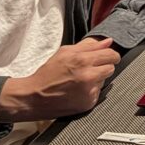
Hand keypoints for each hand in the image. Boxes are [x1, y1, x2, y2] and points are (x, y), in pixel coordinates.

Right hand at [0, 38, 120, 121]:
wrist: (32, 97)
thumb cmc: (47, 74)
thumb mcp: (65, 52)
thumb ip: (88, 46)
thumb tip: (107, 41)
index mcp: (82, 60)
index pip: (111, 54)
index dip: (110, 55)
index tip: (107, 57)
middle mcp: (88, 76)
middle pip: (111, 67)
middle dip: (103, 66)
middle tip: (90, 69)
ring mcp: (88, 91)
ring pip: (105, 80)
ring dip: (97, 79)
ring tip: (80, 80)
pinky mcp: (87, 103)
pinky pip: (97, 93)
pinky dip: (90, 91)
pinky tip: (77, 91)